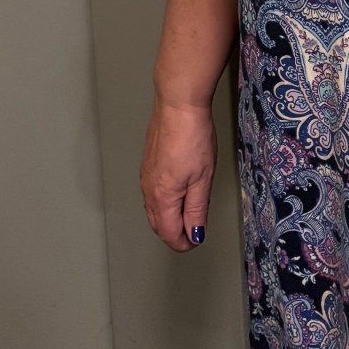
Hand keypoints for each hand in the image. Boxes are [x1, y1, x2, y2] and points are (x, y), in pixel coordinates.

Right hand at [140, 99, 216, 251]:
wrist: (178, 105)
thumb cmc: (192, 137)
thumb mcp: (203, 178)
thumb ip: (197, 209)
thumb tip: (194, 234)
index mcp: (162, 197)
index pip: (168, 233)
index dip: (184, 242)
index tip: (197, 239)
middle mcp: (148, 190)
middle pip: (158, 224)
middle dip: (175, 233)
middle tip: (194, 231)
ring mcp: (145, 176)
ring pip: (153, 209)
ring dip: (168, 217)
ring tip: (188, 214)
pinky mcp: (147, 164)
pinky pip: (151, 193)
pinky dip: (163, 202)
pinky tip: (177, 193)